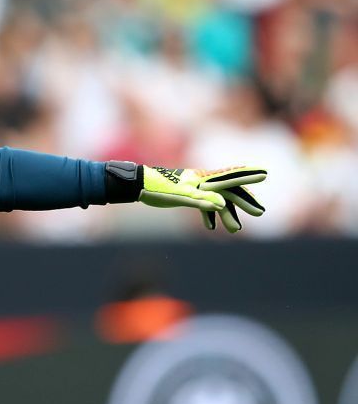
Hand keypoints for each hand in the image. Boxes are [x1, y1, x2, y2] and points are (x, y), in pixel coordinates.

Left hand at [139, 165, 266, 232]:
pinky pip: (203, 204)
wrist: (138, 186)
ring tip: (235, 230)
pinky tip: (209, 227)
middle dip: (243, 202)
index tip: (265, 174)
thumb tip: (222, 205)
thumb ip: (202, 200)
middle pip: (228, 191)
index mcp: (203, 178)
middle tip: (259, 213)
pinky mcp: (186, 194)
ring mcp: (195, 187)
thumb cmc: (158, 189)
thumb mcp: (180, 196)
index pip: (230, 177)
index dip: (248, 176)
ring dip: (226, 214)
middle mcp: (202, 181)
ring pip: (216, 200)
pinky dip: (208, 214)